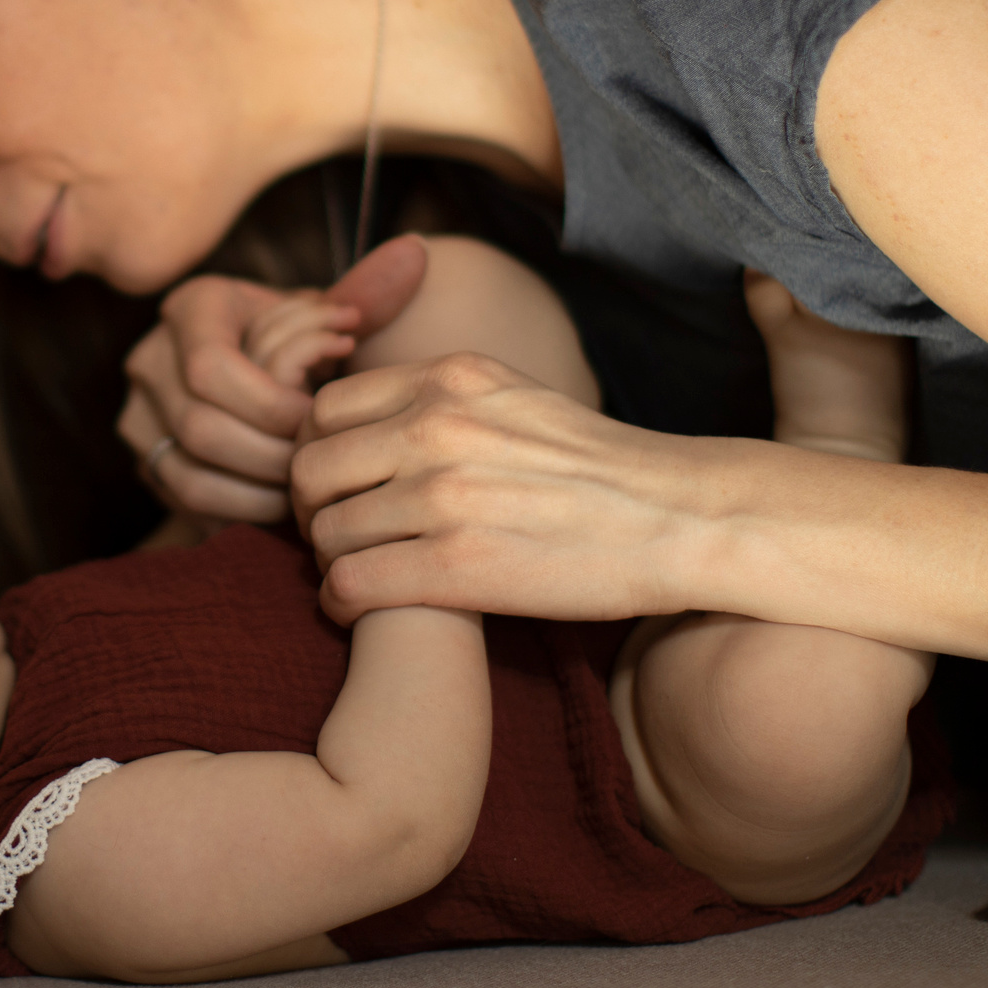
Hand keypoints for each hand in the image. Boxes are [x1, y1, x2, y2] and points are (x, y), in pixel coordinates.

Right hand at [121, 238, 430, 523]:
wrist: (259, 372)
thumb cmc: (302, 342)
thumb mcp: (325, 314)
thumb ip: (366, 292)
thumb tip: (415, 254)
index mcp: (190, 307)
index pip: (211, 367)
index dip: (270, 403)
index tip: (318, 415)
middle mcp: (150, 358)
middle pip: (200, 426)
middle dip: (271, 453)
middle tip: (320, 460)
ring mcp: (140, 415)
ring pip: (189, 471)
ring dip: (258, 488)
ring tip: (308, 484)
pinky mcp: (148, 462)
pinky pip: (187, 502)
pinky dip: (242, 509)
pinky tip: (285, 503)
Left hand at [291, 351, 708, 624]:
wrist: (678, 517)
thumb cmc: (598, 468)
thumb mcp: (513, 397)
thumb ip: (441, 401)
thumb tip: (369, 421)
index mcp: (448, 378)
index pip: (325, 409)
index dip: (318, 453)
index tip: (338, 485)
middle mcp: (437, 427)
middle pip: (309, 470)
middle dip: (310, 510)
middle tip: (333, 536)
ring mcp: (444, 497)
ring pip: (324, 532)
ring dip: (327, 561)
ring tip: (354, 574)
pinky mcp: (457, 567)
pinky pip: (350, 584)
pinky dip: (340, 602)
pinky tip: (359, 609)